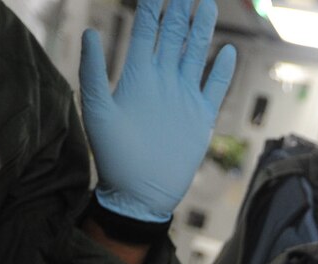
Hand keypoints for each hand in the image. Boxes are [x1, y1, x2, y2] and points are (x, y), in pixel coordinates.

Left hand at [80, 0, 236, 222]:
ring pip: (195, 54)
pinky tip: (228, 52)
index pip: (147, 30)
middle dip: (180, 9)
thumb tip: (89, 31)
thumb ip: (93, 72)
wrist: (139, 192)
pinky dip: (222, 71)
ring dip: (202, 30)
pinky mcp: (200, 118)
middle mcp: (162, 80)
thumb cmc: (113, 155)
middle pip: (174, 35)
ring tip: (207, 4)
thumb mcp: (97, 111)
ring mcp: (183, 97)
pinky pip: (214, 88)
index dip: (152, 5)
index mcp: (137, 75)